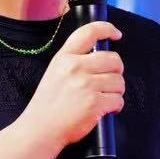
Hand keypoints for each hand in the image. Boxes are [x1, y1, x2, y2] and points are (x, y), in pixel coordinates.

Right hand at [17, 21, 124, 147]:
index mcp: (64, 57)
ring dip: (116, 91)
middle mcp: (76, 67)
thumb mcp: (55, 73)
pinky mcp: (95, 103)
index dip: (107, 29)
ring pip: (119, 81)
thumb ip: (74, 62)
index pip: (89, 32)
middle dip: (117, 71)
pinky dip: (116, 106)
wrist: (40, 129)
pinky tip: (105, 110)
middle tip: (109, 82)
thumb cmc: (47, 105)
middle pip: (114, 60)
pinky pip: (118, 100)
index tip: (116, 34)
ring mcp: (86, 85)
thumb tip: (101, 58)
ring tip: (104, 99)